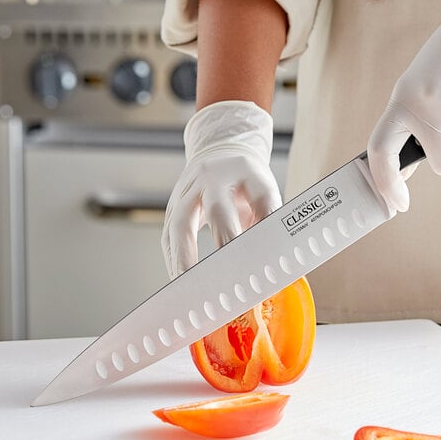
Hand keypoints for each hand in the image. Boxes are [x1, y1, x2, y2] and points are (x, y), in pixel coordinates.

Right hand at [162, 100, 281, 278]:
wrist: (218, 153)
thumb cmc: (245, 180)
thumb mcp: (264, 191)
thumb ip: (269, 219)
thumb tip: (272, 259)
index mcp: (244, 171)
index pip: (259, 198)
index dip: (267, 226)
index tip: (262, 257)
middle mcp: (212, 177)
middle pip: (217, 209)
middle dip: (224, 242)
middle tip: (228, 275)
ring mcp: (188, 190)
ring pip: (181, 223)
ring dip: (184, 257)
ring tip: (189, 285)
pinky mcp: (173, 205)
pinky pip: (168, 235)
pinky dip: (173, 258)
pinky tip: (179, 278)